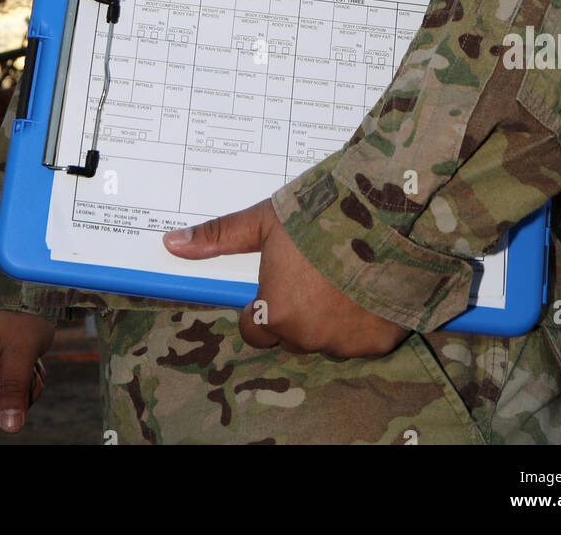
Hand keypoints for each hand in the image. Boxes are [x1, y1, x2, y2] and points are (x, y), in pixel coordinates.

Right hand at [0, 308, 55, 432]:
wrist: (22, 284)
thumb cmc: (22, 311)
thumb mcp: (22, 350)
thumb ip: (14, 388)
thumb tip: (11, 428)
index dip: (22, 391)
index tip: (28, 361)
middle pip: (1, 404)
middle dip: (23, 385)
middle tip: (28, 355)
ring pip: (8, 397)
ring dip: (26, 379)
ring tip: (26, 350)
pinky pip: (9, 385)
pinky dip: (23, 373)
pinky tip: (23, 352)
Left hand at [163, 199, 405, 358]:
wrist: (388, 216)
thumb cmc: (321, 215)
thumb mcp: (265, 220)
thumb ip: (219, 237)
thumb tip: (172, 243)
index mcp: (274, 312)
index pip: (255, 329)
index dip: (265, 304)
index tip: (281, 281)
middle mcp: (307, 337)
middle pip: (292, 335)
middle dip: (300, 310)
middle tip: (317, 272)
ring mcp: (345, 344)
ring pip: (328, 339)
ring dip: (333, 318)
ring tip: (346, 275)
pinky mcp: (379, 343)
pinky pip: (364, 339)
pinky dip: (366, 320)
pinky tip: (370, 286)